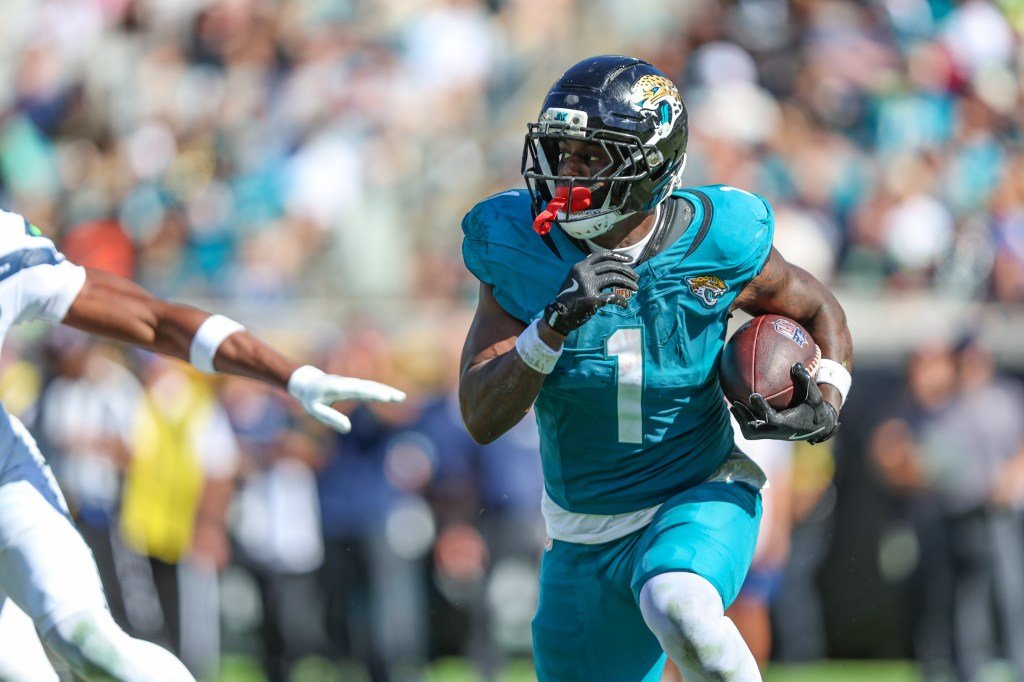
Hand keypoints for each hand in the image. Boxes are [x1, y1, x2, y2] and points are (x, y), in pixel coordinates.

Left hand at [287, 365, 405, 432]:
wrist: (307, 382)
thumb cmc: (310, 398)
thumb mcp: (314, 410)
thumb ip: (330, 418)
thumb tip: (348, 428)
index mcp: (337, 387)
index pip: (358, 390)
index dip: (373, 393)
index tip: (386, 397)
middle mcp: (347, 382)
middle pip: (369, 386)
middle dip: (384, 391)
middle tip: (400, 397)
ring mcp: (351, 382)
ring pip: (371, 385)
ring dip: (386, 390)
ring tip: (401, 397)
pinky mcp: (353, 385)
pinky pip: (369, 387)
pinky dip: (380, 390)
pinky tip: (390, 396)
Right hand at [544, 251, 638, 334]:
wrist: (559, 315)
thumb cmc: (569, 298)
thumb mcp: (575, 279)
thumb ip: (588, 271)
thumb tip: (609, 265)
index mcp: (580, 266)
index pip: (602, 255)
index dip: (618, 256)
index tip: (630, 261)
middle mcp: (584, 273)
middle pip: (611, 266)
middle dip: (627, 271)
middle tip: (636, 277)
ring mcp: (588, 285)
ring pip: (614, 278)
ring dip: (628, 283)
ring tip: (635, 288)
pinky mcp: (593, 299)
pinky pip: (613, 297)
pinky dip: (622, 301)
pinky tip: (625, 304)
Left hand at [731, 363, 838, 443]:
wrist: (817, 427)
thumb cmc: (815, 408)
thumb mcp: (814, 395)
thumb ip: (806, 381)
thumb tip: (797, 364)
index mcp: (787, 423)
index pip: (770, 418)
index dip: (760, 407)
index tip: (753, 395)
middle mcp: (777, 431)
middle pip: (754, 431)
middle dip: (743, 418)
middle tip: (736, 404)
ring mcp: (772, 434)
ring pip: (751, 433)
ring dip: (741, 420)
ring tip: (734, 406)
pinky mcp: (769, 433)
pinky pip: (752, 431)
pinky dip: (744, 420)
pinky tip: (739, 407)